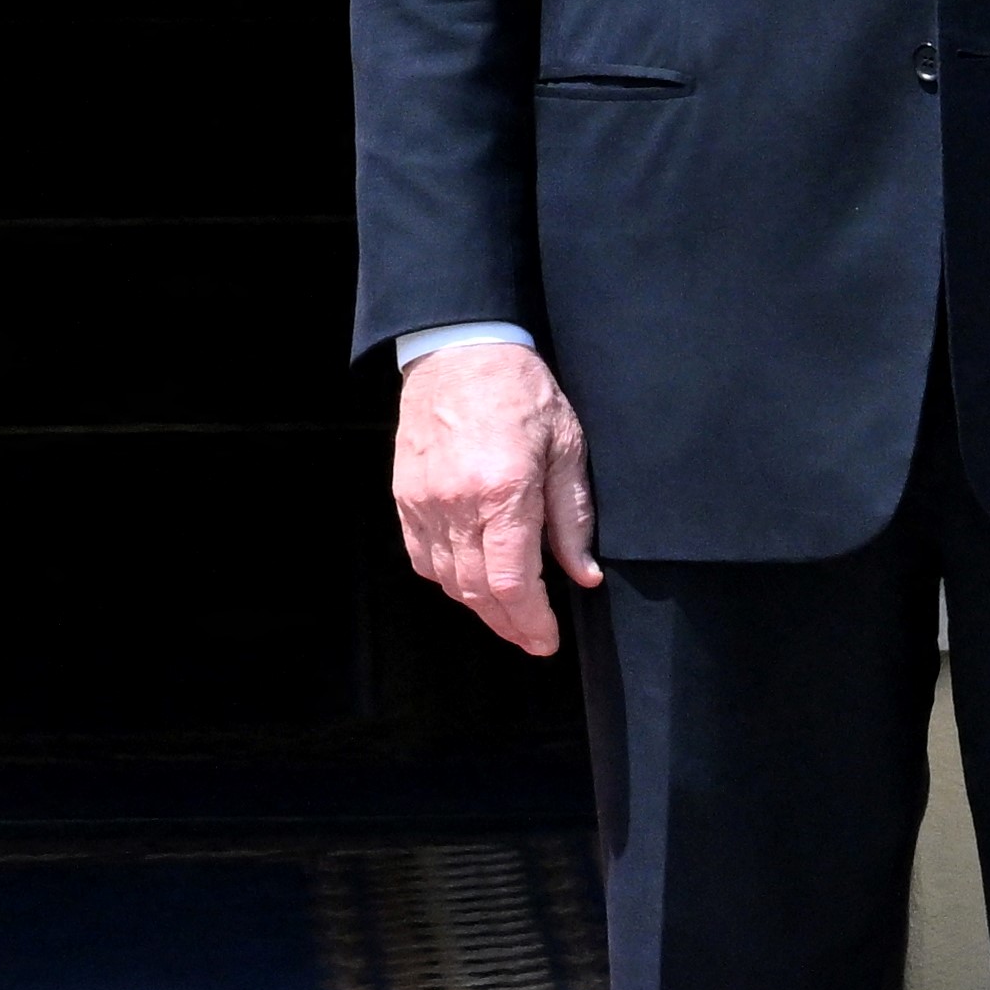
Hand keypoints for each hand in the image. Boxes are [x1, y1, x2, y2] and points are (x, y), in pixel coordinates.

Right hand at [389, 340, 595, 656]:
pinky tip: (470, 579)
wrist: (459, 349)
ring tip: (508, 614)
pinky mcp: (405, 497)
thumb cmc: (520, 390)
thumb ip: (572, 517)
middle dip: (509, 625)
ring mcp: (425, 502)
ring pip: (448, 581)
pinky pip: (422, 558)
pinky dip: (447, 579)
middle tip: (533, 638)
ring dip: (479, 606)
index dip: (531, 623)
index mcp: (504, 491)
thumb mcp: (566, 446)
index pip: (514, 584)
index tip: (547, 640)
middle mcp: (458, 503)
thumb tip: (584, 574)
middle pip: (478, 592)